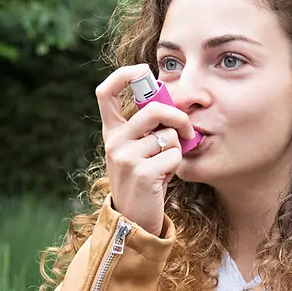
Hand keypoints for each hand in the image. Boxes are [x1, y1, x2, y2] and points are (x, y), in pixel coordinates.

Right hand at [96, 65, 196, 235]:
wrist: (134, 219)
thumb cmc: (144, 179)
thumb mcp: (139, 149)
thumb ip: (150, 126)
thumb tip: (180, 99)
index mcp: (112, 131)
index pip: (105, 92)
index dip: (123, 75)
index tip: (143, 71)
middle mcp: (114, 141)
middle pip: (153, 109)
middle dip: (178, 117)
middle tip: (186, 130)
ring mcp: (125, 157)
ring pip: (168, 136)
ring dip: (176, 149)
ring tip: (165, 165)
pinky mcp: (141, 173)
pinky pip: (173, 156)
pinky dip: (176, 165)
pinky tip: (164, 178)